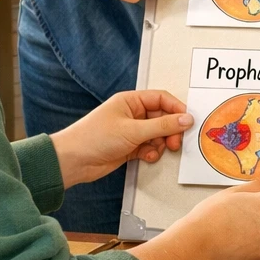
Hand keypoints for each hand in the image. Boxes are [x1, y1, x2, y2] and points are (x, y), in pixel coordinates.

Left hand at [49, 90, 192, 187]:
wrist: (73, 161)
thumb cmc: (94, 137)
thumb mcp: (133, 130)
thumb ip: (163, 125)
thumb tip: (186, 119)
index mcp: (131, 101)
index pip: (161, 99)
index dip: (176, 109)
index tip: (187, 121)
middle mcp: (132, 114)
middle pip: (162, 118)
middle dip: (170, 130)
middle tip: (175, 142)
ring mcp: (131, 131)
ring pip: (157, 134)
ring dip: (161, 143)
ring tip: (156, 150)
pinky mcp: (129, 147)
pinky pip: (149, 147)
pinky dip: (152, 152)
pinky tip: (147, 157)